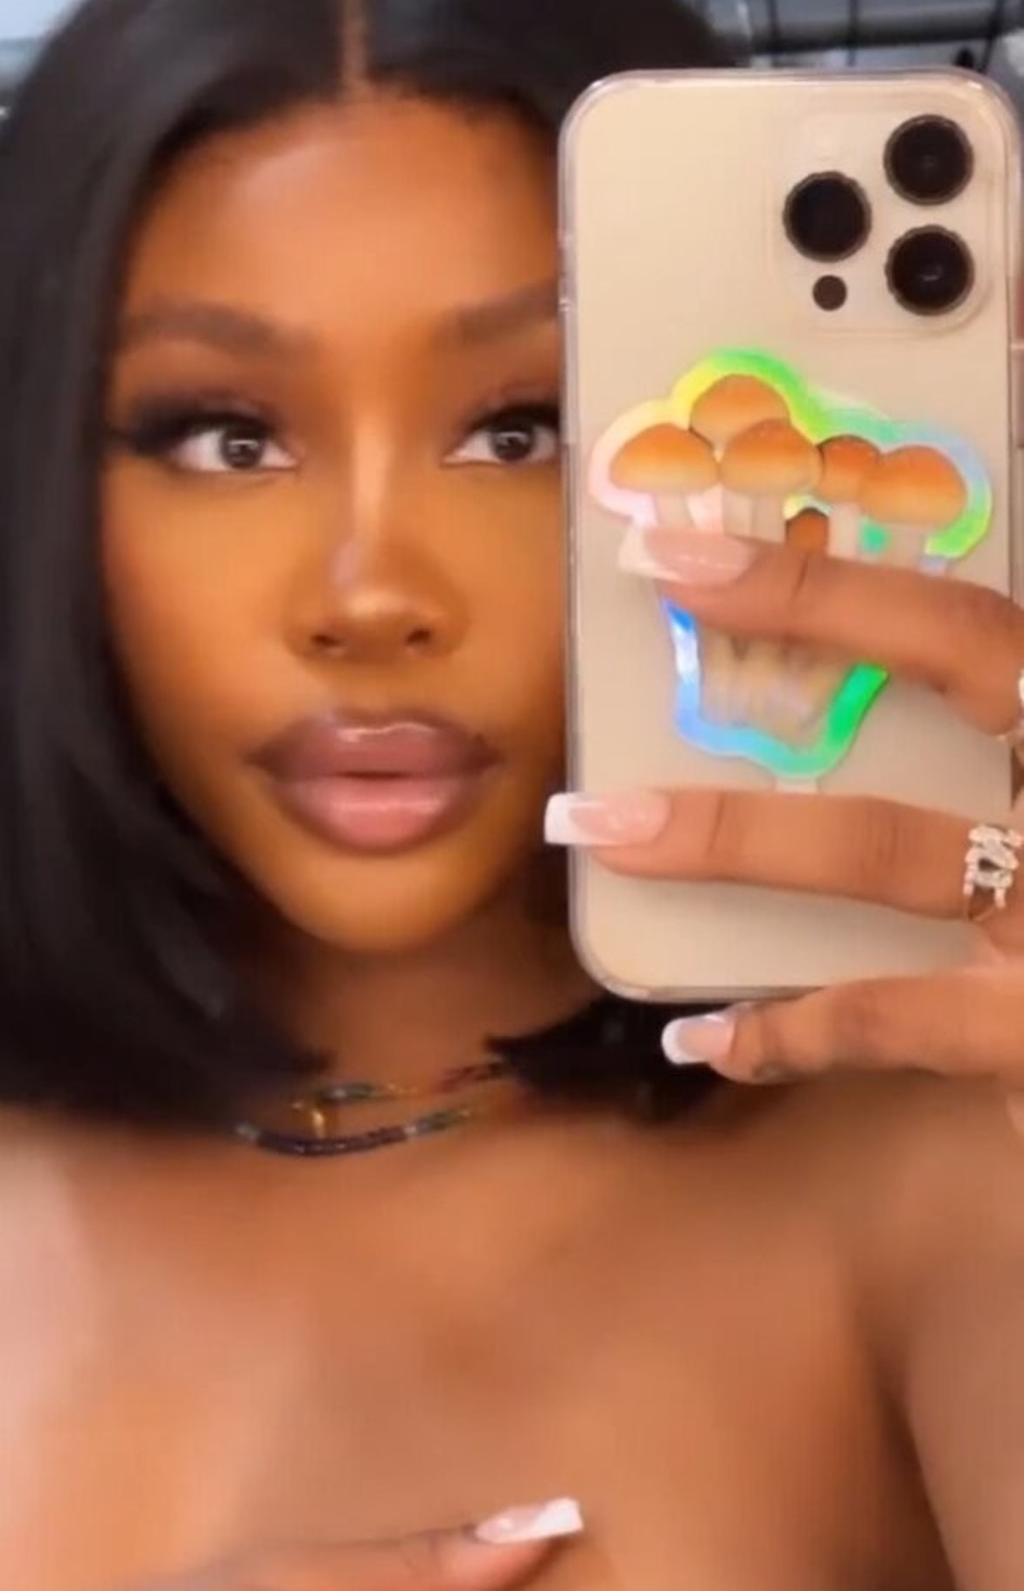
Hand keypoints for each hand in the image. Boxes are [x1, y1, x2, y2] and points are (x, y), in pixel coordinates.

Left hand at [549, 526, 1023, 1109]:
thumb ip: (986, 706)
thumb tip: (919, 663)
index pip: (977, 622)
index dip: (835, 580)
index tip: (689, 552)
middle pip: (959, 673)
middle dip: (807, 621)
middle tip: (663, 580)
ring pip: (891, 848)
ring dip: (733, 837)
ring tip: (604, 833)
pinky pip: (890, 1021)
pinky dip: (787, 1033)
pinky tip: (703, 1038)